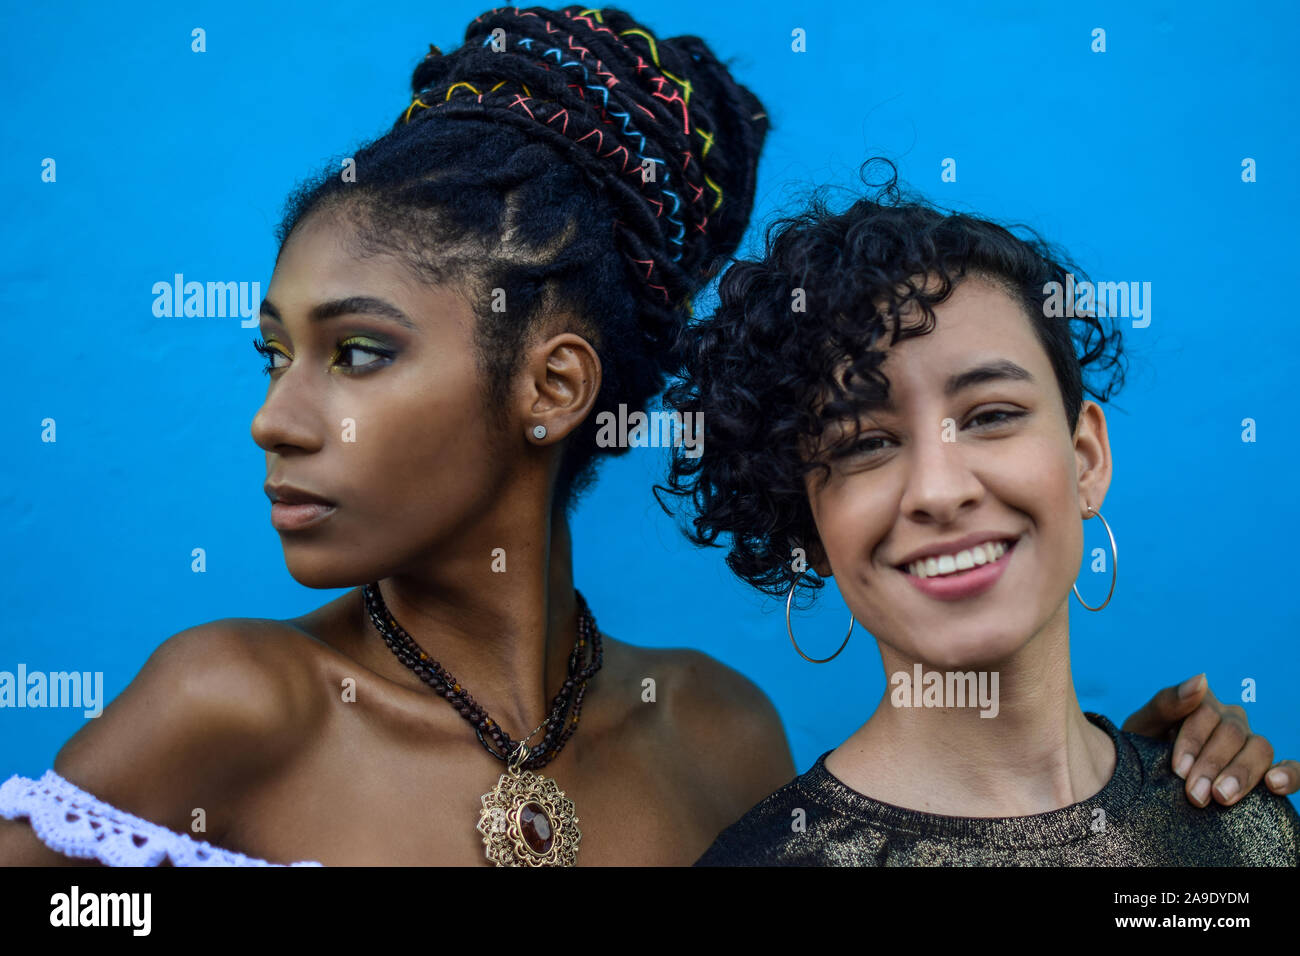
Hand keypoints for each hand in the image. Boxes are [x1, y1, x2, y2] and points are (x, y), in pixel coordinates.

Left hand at [1121, 673, 1298, 806]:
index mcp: (1201, 702)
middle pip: (1233, 733)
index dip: (1193, 742)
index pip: (1206, 713)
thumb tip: (1201, 678)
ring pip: (1260, 748)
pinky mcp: (1265, 770)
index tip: (1178, 770)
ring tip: (1223, 797)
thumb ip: (1167, 702)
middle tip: (1195, 794)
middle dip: (1212, 764)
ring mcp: (1249, 743)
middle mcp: (1230, 719)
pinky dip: (1290, 775)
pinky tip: (1274, 785)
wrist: (1145, 779)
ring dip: (1242, 773)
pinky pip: (1292, 768)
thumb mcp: (1143, 726)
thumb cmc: (1143, 748)